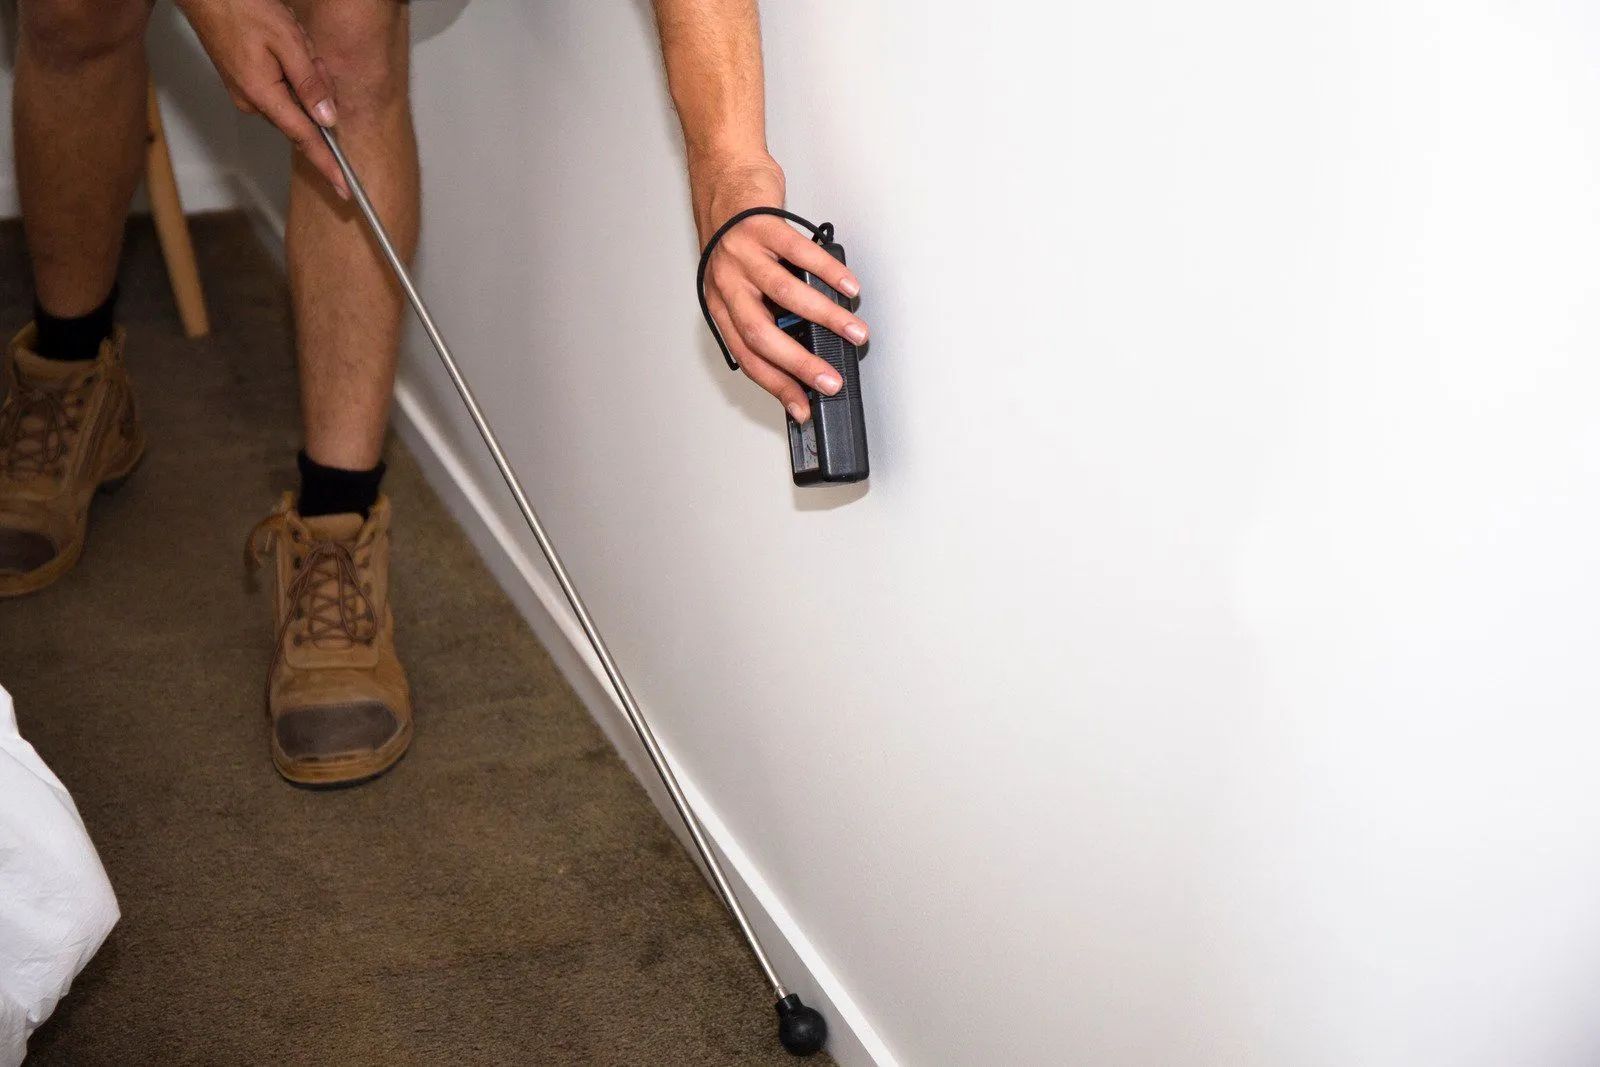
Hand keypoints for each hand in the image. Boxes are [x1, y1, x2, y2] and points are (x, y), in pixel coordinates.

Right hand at [176, 0, 349, 198]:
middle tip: (308, 54)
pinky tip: (284, 47)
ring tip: (290, 43)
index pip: (305, 140)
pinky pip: (283, 88)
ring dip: (304, 75)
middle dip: (317, 88)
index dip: (328, 166)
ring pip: (296, 99)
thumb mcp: (288, 42)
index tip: (344, 189)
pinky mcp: (246, 84)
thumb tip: (327, 119)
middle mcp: (253, 102)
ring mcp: (247, 95)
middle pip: (305, 114)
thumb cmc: (241, 8)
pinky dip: (292, 71)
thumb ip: (311, 84)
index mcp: (263, 96)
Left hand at [693, 154, 867, 423]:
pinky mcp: (762, 226)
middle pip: (763, 336)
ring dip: (826, 318)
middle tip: (831, 382)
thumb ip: (762, 310)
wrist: (722, 176)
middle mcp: (727, 283)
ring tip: (854, 332)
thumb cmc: (734, 234)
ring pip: (786, 296)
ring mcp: (743, 254)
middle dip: (801, 365)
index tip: (802, 406)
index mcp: (721, 304)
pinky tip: (848, 286)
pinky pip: (800, 255)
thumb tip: (799, 346)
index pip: (748, 357)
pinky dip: (829, 273)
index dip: (777, 385)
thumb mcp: (739, 280)